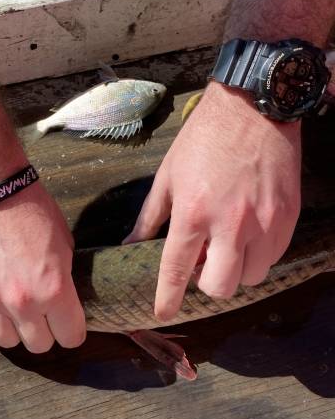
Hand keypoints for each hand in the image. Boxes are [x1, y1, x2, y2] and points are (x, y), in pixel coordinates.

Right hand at [0, 181, 85, 352]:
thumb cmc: (33, 214)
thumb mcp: (65, 246)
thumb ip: (63, 282)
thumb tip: (64, 305)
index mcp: (53, 290)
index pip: (71, 338)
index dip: (72, 331)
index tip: (67, 323)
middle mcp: (22, 303)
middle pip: (38, 345)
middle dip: (44, 332)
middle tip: (40, 315)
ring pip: (6, 342)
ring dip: (13, 330)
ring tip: (13, 311)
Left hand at [124, 82, 301, 321]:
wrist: (254, 105)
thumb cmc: (204, 139)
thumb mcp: (168, 176)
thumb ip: (150, 217)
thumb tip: (130, 247)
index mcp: (193, 213)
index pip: (176, 271)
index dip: (168, 299)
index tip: (164, 313)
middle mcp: (230, 223)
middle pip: (220, 287)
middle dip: (208, 284)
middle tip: (202, 263)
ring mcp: (264, 221)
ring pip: (251, 277)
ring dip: (236, 270)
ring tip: (227, 246)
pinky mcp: (289, 216)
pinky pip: (274, 257)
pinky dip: (259, 255)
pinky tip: (248, 234)